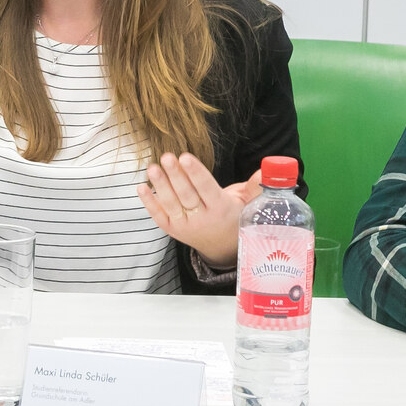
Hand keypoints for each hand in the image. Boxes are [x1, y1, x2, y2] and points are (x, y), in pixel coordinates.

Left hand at [137, 154, 255, 267]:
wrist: (222, 248)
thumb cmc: (234, 218)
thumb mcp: (248, 205)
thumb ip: (254, 188)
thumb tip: (265, 172)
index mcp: (221, 210)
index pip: (206, 189)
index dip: (196, 173)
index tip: (186, 157)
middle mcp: (203, 220)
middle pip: (187, 195)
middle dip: (176, 175)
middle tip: (167, 157)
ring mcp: (186, 226)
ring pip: (172, 204)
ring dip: (160, 186)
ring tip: (152, 168)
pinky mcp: (173, 230)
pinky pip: (159, 216)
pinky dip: (149, 203)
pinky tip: (140, 187)